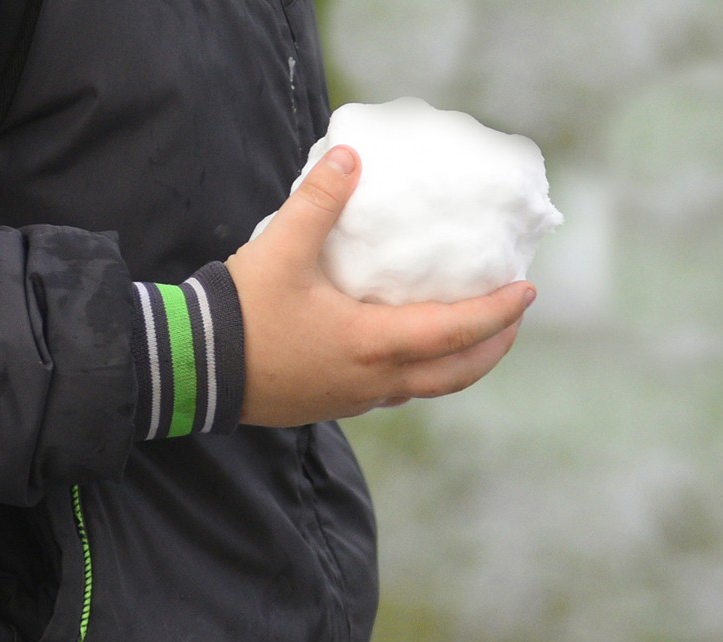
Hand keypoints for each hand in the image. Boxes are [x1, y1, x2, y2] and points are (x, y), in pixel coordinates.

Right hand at [224, 146, 535, 426]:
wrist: (195, 369)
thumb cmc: (242, 314)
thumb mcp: (280, 252)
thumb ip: (317, 202)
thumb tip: (350, 158)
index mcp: (372, 343)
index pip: (456, 332)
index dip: (498, 313)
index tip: (527, 291)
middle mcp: (374, 379)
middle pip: (455, 374)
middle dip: (493, 347)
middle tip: (514, 318)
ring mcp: (356, 398)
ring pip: (427, 387)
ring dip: (460, 363)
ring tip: (474, 335)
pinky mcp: (335, 403)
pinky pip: (396, 390)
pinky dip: (423, 370)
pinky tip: (411, 348)